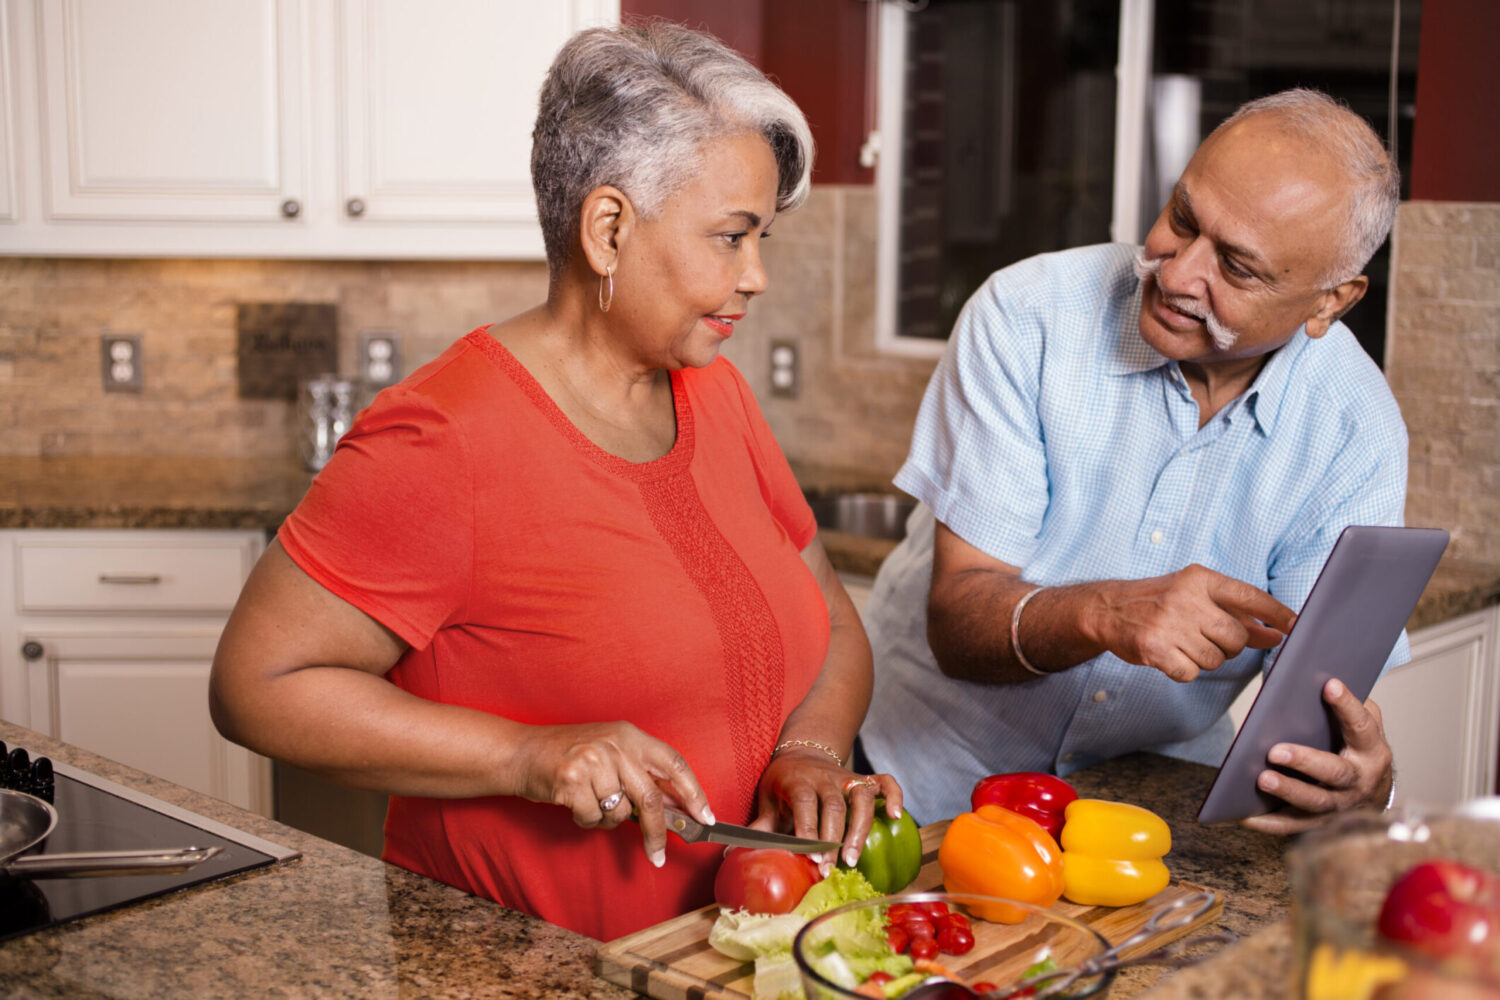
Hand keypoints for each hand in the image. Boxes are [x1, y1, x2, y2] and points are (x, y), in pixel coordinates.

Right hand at [512, 721, 712, 867]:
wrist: (521, 751)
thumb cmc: (568, 755)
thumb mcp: (610, 752)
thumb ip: (640, 774)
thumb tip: (675, 809)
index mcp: (630, 735)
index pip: (674, 763)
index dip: (694, 792)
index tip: (704, 817)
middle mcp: (615, 745)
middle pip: (651, 798)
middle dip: (657, 832)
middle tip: (658, 855)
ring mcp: (593, 762)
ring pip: (619, 814)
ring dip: (607, 820)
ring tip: (590, 801)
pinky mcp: (572, 781)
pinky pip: (594, 819)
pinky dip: (586, 820)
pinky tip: (574, 804)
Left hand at [751, 748, 903, 871]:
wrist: (802, 751)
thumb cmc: (783, 783)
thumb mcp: (767, 800)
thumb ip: (758, 827)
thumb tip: (730, 854)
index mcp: (798, 782)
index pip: (805, 805)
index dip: (809, 831)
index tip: (810, 857)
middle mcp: (825, 778)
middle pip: (835, 806)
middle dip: (833, 838)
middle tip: (829, 867)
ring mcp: (847, 777)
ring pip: (861, 798)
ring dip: (860, 828)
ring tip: (853, 857)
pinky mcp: (863, 778)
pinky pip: (885, 782)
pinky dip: (894, 796)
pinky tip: (896, 816)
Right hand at [1089, 564, 1294, 681]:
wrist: (1108, 609)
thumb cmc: (1160, 602)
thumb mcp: (1196, 596)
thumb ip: (1237, 614)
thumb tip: (1277, 634)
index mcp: (1200, 579)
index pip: (1250, 595)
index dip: (1276, 613)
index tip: (1295, 626)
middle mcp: (1186, 598)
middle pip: (1237, 637)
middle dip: (1229, 646)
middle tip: (1207, 638)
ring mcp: (1169, 624)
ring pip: (1216, 659)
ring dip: (1204, 659)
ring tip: (1182, 643)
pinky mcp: (1155, 648)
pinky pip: (1191, 673)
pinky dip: (1184, 670)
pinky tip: (1169, 655)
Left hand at [1239, 679, 1394, 834]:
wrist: (1374, 790)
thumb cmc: (1358, 747)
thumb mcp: (1362, 722)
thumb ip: (1346, 705)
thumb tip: (1313, 679)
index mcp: (1371, 749)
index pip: (1361, 726)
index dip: (1347, 706)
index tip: (1330, 685)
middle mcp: (1359, 780)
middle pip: (1335, 773)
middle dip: (1305, 761)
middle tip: (1275, 751)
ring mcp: (1340, 804)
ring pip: (1315, 802)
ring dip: (1287, 791)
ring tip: (1260, 779)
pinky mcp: (1320, 821)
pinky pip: (1293, 825)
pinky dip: (1267, 822)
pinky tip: (1241, 814)